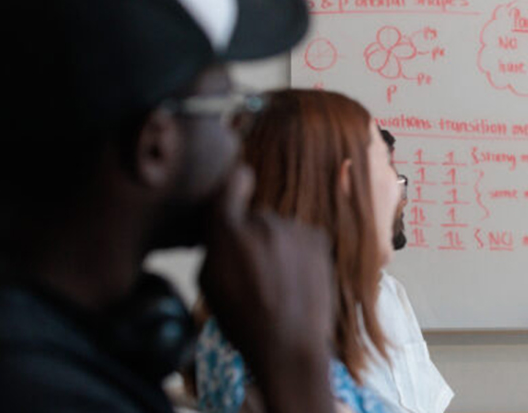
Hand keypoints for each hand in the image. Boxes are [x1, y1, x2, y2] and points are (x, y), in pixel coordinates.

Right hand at [197, 165, 333, 375]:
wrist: (290, 345)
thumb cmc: (243, 320)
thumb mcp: (209, 283)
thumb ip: (215, 246)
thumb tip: (222, 228)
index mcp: (227, 231)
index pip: (233, 183)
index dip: (236, 183)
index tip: (240, 182)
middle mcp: (262, 221)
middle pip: (256, 217)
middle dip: (253, 235)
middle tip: (256, 270)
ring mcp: (294, 229)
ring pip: (280, 229)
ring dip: (278, 246)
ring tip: (279, 282)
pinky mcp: (318, 239)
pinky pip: (303, 238)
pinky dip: (299, 253)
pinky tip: (296, 280)